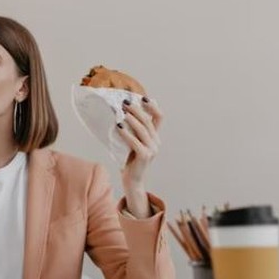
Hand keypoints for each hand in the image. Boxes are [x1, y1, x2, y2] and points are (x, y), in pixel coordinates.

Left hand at [116, 97, 162, 214]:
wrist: (132, 180)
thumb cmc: (129, 160)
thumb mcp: (131, 142)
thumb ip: (131, 131)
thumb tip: (119, 113)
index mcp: (154, 137)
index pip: (159, 118)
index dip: (152, 107)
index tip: (143, 98)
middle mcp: (156, 142)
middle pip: (148, 121)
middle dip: (137, 110)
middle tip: (124, 103)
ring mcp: (152, 150)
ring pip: (143, 130)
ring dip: (131, 120)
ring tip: (121, 114)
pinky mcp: (145, 156)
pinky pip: (135, 142)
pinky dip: (126, 134)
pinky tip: (118, 128)